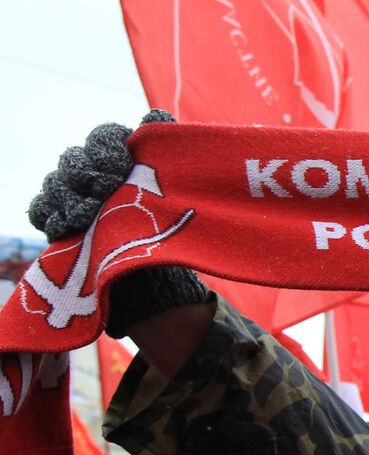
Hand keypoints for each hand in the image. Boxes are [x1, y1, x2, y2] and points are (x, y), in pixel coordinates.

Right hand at [28, 110, 212, 339]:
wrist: (157, 273)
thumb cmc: (168, 228)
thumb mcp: (176, 192)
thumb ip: (165, 151)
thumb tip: (158, 116)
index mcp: (120, 160)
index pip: (105, 136)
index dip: (109, 145)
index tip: (122, 162)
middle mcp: (91, 174)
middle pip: (75, 159)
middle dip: (90, 174)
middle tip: (107, 190)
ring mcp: (71, 198)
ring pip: (56, 183)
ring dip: (71, 196)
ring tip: (89, 213)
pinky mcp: (57, 222)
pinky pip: (40, 210)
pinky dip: (49, 215)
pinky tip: (66, 226)